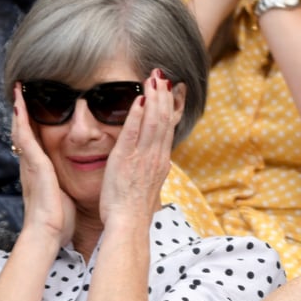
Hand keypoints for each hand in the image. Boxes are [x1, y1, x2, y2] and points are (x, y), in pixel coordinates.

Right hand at [13, 83, 75, 247]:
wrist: (47, 234)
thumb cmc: (58, 220)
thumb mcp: (63, 195)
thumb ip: (64, 185)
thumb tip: (77, 181)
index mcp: (39, 172)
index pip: (34, 142)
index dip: (31, 124)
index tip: (31, 107)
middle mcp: (31, 165)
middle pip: (23, 132)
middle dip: (21, 111)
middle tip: (20, 90)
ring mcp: (30, 165)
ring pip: (21, 130)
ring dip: (18, 109)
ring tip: (18, 90)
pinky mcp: (34, 166)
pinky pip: (25, 138)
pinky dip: (22, 120)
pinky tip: (19, 105)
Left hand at [98, 69, 179, 227]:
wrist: (129, 224)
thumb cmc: (133, 209)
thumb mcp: (147, 184)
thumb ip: (150, 167)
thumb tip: (154, 159)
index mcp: (161, 162)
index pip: (169, 128)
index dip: (171, 107)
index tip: (173, 90)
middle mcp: (156, 157)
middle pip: (164, 121)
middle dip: (164, 96)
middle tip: (162, 76)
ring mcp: (144, 157)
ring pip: (154, 122)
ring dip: (155, 99)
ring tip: (154, 80)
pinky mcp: (127, 159)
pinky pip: (134, 132)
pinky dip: (138, 115)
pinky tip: (140, 99)